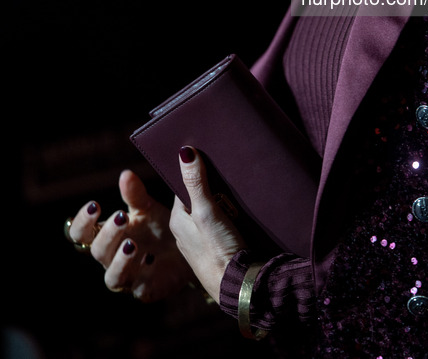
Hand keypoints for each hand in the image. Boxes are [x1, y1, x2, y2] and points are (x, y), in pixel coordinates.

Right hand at [67, 170, 193, 301]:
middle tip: (122, 217)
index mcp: (108, 237)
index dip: (82, 222)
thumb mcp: (147, 208)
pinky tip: (150, 261)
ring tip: (132, 244)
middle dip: (108, 234)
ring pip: (113, 276)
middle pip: (97, 251)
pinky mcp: (147, 289)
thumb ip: (135, 195)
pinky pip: (140, 289)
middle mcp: (112, 259)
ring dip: (120, 260)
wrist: (187, 248)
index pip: (81, 233)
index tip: (95, 205)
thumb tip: (126, 174)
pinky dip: (143, 277)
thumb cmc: (158, 227)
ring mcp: (128, 277)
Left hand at [169, 146, 246, 303]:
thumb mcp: (206, 211)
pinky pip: (219, 227)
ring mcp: (201, 243)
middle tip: (226, 170)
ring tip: (235, 188)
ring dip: (220, 202)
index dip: (194, 171)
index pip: (183, 187)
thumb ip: (195, 182)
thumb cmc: (218, 250)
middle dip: (210, 186)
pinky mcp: (217, 251)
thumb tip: (185, 151)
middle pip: (197, 199)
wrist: (238, 287)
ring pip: (209, 213)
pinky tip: (239, 212)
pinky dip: (227, 217)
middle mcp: (186, 232)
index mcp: (177, 221)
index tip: (207, 156)